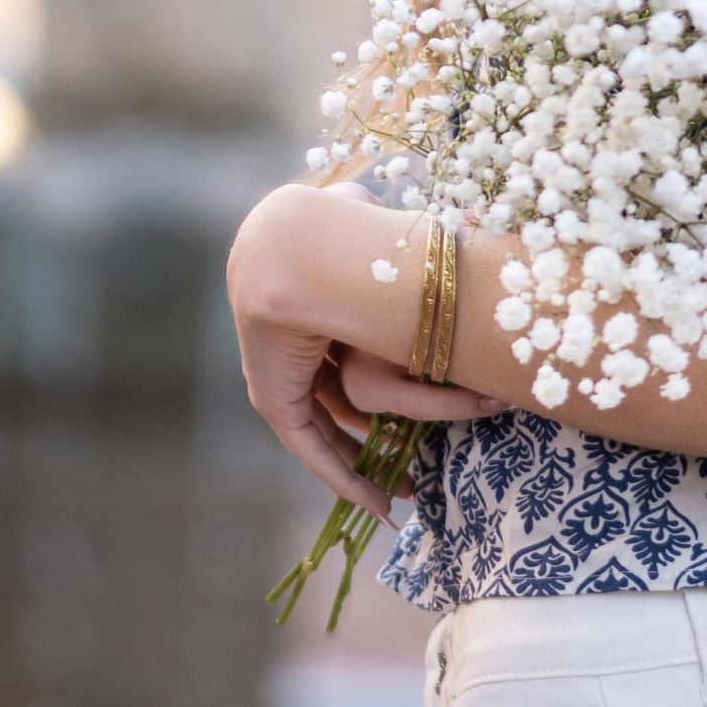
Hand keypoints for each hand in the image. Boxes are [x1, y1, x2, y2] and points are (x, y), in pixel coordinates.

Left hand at [227, 179, 506, 517]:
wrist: (296, 251)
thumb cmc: (349, 228)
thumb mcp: (371, 222)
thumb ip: (381, 215)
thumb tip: (396, 199)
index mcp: (321, 300)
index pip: (356, 355)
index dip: (394, 383)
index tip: (430, 408)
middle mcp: (300, 341)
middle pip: (344, 401)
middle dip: (382, 436)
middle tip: (426, 463)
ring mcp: (284, 373)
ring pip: (332, 430)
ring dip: (370, 466)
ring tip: (415, 492)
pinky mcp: (276, 400)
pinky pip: (311, 451)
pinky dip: (345, 480)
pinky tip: (379, 507)